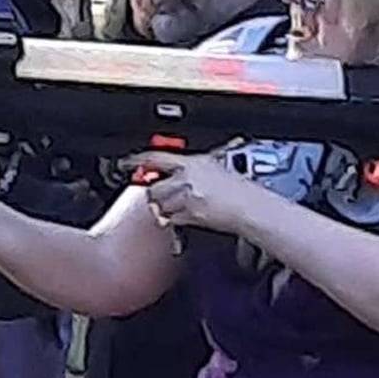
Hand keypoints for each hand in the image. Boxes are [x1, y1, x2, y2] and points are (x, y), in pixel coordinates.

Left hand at [124, 151, 266, 234]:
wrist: (251, 208)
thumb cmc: (238, 187)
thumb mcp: (214, 164)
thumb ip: (189, 165)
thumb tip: (170, 165)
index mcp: (192, 163)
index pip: (155, 158)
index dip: (137, 161)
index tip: (126, 163)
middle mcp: (186, 180)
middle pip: (153, 188)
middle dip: (155, 192)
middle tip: (164, 194)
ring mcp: (187, 200)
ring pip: (160, 205)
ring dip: (164, 207)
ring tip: (181, 205)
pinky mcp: (190, 217)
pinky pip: (171, 219)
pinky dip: (174, 219)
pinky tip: (186, 215)